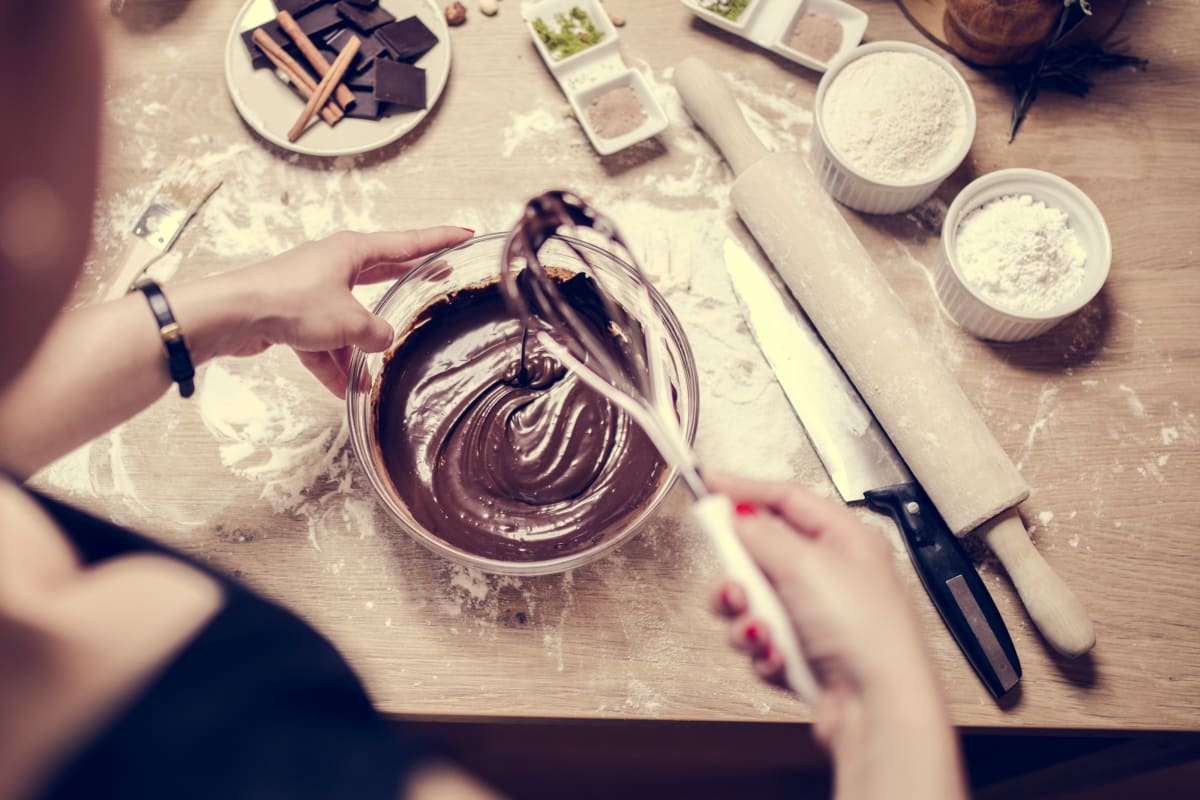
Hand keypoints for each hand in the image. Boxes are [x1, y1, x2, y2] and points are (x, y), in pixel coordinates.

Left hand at [207, 227, 472, 396]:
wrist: (234, 315)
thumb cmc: (291, 301)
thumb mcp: (350, 321)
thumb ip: (377, 332)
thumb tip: (383, 339)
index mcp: (352, 251)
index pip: (407, 243)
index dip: (439, 241)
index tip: (464, 236)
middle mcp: (334, 265)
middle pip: (381, 277)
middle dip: (405, 289)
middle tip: (437, 281)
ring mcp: (312, 290)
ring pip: (348, 320)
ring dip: (359, 350)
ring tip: (372, 377)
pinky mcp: (293, 315)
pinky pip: (323, 342)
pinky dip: (332, 364)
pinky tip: (342, 390)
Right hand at [707, 474, 941, 743]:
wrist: (875, 707)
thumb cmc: (867, 634)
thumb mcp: (806, 565)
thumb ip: (763, 535)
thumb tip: (737, 516)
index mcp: (845, 540)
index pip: (787, 499)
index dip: (746, 489)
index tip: (710, 485)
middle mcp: (831, 574)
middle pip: (762, 554)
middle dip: (740, 574)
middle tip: (734, 583)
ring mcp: (815, 616)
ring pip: (753, 601)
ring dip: (747, 617)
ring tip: (757, 628)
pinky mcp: (802, 654)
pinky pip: (760, 639)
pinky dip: (762, 649)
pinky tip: (778, 656)